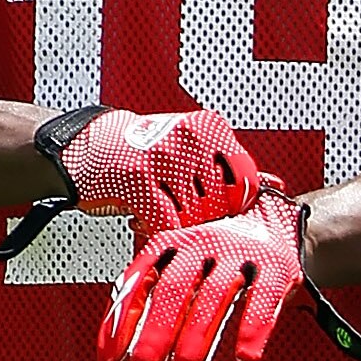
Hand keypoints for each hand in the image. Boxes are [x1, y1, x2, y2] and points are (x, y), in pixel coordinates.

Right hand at [46, 104, 265, 234]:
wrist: (84, 147)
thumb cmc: (144, 152)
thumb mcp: (192, 150)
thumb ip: (232, 168)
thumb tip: (275, 185)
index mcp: (211, 129)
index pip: (245, 182)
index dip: (231, 206)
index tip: (213, 209)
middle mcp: (191, 139)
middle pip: (220, 204)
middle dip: (200, 220)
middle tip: (177, 210)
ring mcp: (165, 157)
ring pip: (195, 217)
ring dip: (174, 226)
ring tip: (155, 209)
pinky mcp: (139, 179)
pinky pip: (166, 224)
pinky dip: (154, 231)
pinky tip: (140, 219)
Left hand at [103, 194, 305, 360]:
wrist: (279, 223)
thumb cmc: (221, 255)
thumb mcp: (182, 266)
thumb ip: (152, 296)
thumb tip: (115, 344)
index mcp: (174, 244)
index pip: (139, 281)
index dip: (123, 319)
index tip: (111, 356)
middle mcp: (203, 245)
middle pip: (175, 287)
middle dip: (157, 328)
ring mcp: (240, 254)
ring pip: (215, 293)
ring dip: (197, 333)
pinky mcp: (276, 267)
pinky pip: (263, 299)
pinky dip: (254, 329)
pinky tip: (245, 355)